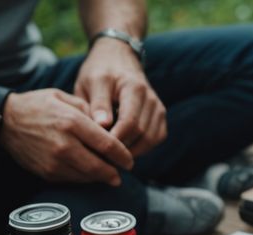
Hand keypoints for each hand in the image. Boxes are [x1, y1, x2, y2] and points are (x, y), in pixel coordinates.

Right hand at [1, 89, 132, 185]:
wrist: (4, 120)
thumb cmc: (38, 106)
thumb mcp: (65, 98)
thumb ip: (90, 111)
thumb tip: (110, 127)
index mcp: (72, 122)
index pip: (108, 145)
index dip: (124, 156)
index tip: (130, 160)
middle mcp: (64, 145)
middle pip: (100, 167)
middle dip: (115, 172)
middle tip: (122, 171)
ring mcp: (54, 161)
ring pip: (88, 177)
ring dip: (101, 177)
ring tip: (109, 174)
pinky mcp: (47, 172)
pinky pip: (73, 180)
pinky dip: (85, 178)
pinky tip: (89, 173)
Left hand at [75, 38, 166, 156]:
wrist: (118, 57)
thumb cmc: (100, 71)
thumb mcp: (92, 82)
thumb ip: (97, 103)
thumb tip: (103, 126)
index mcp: (134, 88)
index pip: (129, 124)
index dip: (115, 142)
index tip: (96, 152)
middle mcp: (151, 99)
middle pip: (141, 134)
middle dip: (122, 149)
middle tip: (100, 158)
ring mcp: (158, 107)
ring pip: (151, 139)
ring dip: (132, 151)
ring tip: (111, 155)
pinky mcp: (160, 115)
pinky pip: (156, 138)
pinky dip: (142, 147)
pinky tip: (125, 147)